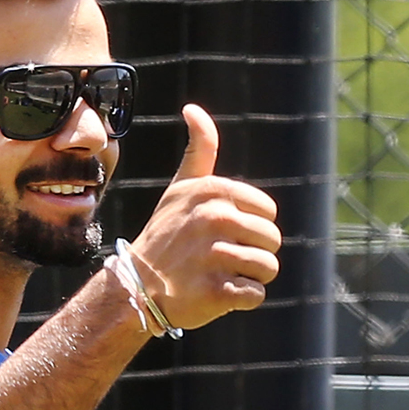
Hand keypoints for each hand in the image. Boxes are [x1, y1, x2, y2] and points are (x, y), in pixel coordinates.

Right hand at [129, 104, 281, 330]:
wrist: (136, 287)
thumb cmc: (165, 236)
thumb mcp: (181, 188)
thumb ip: (200, 150)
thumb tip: (193, 109)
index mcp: (214, 191)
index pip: (268, 212)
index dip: (251, 228)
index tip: (221, 235)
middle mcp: (215, 219)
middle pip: (273, 241)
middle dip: (254, 254)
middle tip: (220, 261)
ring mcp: (214, 256)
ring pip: (268, 269)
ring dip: (249, 278)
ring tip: (220, 277)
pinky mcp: (216, 291)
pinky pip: (255, 295)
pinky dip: (241, 300)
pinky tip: (216, 295)